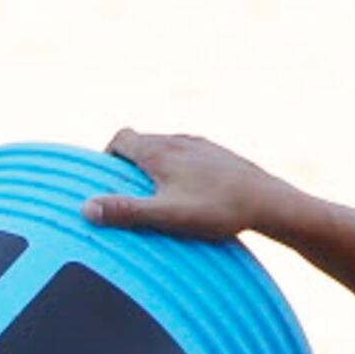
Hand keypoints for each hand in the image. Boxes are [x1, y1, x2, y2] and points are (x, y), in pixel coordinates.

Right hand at [86, 130, 292, 240]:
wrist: (270, 202)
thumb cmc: (217, 210)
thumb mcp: (165, 215)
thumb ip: (124, 211)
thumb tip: (85, 208)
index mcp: (160, 151)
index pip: (121, 138)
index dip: (107, 156)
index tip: (106, 178)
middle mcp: (179, 141)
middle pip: (142, 142)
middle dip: (129, 163)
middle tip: (127, 193)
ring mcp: (202, 146)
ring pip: (167, 148)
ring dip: (154, 166)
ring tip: (158, 195)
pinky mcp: (220, 156)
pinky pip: (189, 156)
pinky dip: (179, 170)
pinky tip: (190, 195)